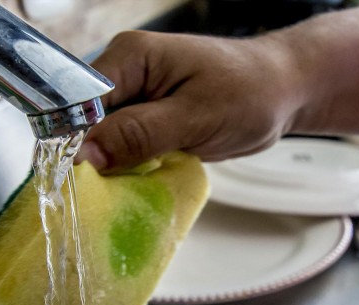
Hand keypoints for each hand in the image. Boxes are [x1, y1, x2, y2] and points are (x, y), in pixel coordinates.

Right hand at [78, 31, 301, 171]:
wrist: (282, 93)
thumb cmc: (249, 93)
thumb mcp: (194, 116)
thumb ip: (139, 134)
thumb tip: (86, 155)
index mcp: (130, 57)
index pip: (81, 101)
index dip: (75, 140)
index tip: (80, 179)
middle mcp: (125, 74)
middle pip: (85, 122)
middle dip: (93, 157)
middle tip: (101, 193)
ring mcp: (135, 98)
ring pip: (103, 139)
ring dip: (111, 166)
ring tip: (119, 190)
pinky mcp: (147, 120)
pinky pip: (123, 147)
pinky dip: (128, 167)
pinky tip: (135, 182)